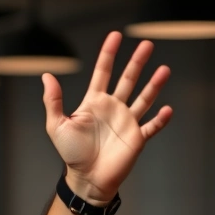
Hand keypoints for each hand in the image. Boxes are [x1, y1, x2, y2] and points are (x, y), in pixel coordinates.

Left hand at [43, 31, 172, 204]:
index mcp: (94, 102)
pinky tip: (167, 109)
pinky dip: (160, 119)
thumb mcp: (56, 125)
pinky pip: (152, 126)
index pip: (103, 73)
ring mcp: (126, 121)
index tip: (115, 36)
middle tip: (147, 44)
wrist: (86, 178)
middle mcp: (112, 108)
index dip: (108, 54)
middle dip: (137, 62)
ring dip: (154, 85)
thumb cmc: (70, 153)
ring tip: (164, 69)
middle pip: (127, 79)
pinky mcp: (137, 137)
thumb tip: (47, 76)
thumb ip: (53, 101)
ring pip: (144, 98)